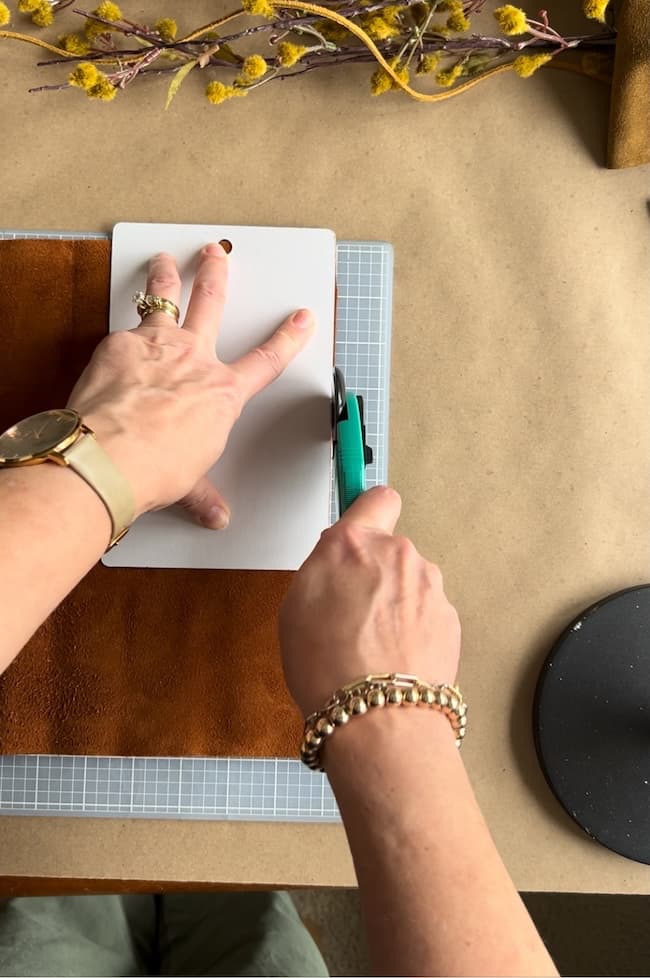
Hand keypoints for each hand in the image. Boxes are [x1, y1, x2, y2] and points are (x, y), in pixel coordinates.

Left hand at [67, 244, 313, 526]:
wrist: (112, 458)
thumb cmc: (156, 467)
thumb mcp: (189, 484)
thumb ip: (202, 495)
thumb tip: (213, 514)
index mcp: (221, 393)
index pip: (267, 361)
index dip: (289, 338)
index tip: (301, 319)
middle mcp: (193, 359)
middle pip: (211, 305)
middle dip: (216, 275)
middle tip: (215, 254)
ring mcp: (156, 345)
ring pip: (164, 298)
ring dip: (164, 276)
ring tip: (161, 260)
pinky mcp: (118, 345)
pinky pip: (122, 331)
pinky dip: (121, 333)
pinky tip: (115, 339)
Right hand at [279, 486, 460, 716]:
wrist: (379, 720)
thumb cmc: (328, 668)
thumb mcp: (295, 606)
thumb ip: (322, 566)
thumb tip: (336, 558)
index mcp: (353, 543)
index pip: (375, 498)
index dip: (369, 509)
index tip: (364, 510)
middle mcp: (398, 554)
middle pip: (389, 550)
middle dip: (374, 572)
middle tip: (350, 611)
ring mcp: (429, 586)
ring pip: (408, 584)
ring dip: (395, 603)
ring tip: (370, 644)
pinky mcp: (449, 617)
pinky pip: (426, 613)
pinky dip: (413, 629)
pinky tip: (393, 659)